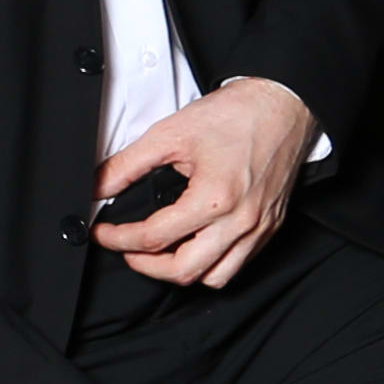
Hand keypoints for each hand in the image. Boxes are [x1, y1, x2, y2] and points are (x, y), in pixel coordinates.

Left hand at [97, 77, 317, 286]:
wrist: (283, 106)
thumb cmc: (238, 115)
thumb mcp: (171, 133)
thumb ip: (128, 164)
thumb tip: (100, 185)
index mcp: (215, 198)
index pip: (155, 236)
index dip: (119, 238)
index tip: (105, 232)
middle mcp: (240, 221)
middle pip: (184, 270)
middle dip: (145, 266)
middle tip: (127, 249)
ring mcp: (258, 228)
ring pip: (214, 277)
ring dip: (181, 271)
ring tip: (161, 254)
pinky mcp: (270, 227)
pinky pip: (238, 263)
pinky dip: (212, 263)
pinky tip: (196, 245)